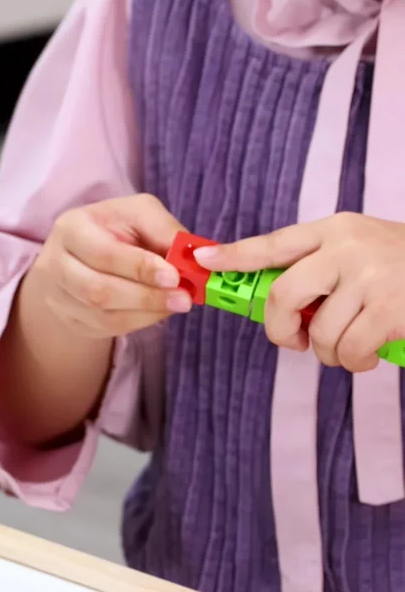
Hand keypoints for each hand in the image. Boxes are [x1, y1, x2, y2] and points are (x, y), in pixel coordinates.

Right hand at [29, 194, 190, 338]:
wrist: (83, 255)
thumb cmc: (115, 229)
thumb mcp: (139, 214)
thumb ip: (164, 230)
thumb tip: (193, 256)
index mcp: (71, 228)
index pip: (104, 254)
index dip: (140, 268)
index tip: (174, 277)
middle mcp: (55, 264)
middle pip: (98, 290)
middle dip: (146, 297)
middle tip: (183, 298)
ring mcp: (58, 297)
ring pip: (102, 315)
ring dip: (146, 313)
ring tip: (175, 304)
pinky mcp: (70, 320)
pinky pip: (106, 329)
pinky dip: (138, 322)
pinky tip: (157, 311)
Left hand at [194, 213, 404, 372]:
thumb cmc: (401, 266)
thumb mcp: (360, 249)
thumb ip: (321, 267)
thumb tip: (277, 306)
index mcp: (336, 229)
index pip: (276, 242)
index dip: (237, 254)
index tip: (206, 260)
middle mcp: (348, 248)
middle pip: (284, 294)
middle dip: (279, 328)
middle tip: (293, 340)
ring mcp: (369, 277)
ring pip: (318, 333)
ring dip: (327, 353)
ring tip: (347, 347)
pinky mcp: (388, 310)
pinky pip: (347, 352)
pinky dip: (353, 363)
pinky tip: (368, 354)